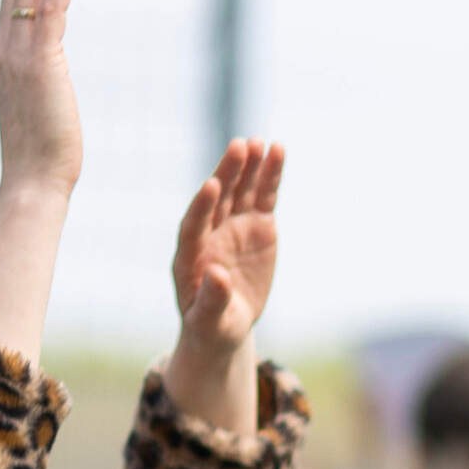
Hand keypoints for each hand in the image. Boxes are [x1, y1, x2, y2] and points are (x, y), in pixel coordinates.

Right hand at [0, 0, 86, 185]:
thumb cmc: (43, 156)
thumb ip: (40, 83)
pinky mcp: (42, 62)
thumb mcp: (38, 108)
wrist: (34, 181)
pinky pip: (52, 8)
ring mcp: (18, 55)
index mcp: (1, 59)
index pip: (10, 1)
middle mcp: (3, 50)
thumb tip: (51, 76)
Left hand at [171, 139, 284, 355]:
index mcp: (190, 255)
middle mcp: (209, 233)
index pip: (193, 225)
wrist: (227, 322)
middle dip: (227, 174)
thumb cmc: (213, 325)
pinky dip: (270, 175)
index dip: (201, 206)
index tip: (211, 185)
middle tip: (239, 147)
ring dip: (250, 167)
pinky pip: (262, 196)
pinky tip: (278, 151)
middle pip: (218, 198)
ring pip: (241, 191)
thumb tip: (217, 275)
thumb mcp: (210, 320)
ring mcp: (233, 225)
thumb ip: (212, 299)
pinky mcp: (256, 224)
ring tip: (262, 142)